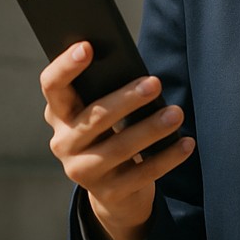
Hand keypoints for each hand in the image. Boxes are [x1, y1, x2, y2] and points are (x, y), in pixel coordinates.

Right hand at [41, 41, 194, 239]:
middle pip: (93, 118)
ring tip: (177, 113)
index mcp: (60, 113)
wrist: (115, 190)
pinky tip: (186, 143)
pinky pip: (141, 175)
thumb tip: (139, 70)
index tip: (87, 46)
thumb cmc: (112, 132)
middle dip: (125, 99)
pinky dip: (167, 158)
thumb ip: (109, 90)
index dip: (65, 67)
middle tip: (155, 83)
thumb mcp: (105, 111)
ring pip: (118, 148)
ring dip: (150, 129)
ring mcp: (82, 171)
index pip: (53, 86)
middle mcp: (64, 142)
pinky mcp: (108, 193)